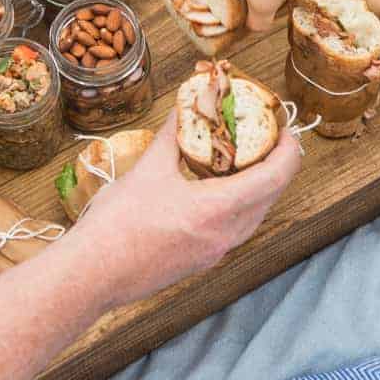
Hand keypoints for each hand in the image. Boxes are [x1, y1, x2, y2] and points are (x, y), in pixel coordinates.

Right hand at [72, 110, 301, 308]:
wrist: (92, 274)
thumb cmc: (118, 223)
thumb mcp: (148, 168)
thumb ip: (172, 134)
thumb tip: (186, 106)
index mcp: (218, 210)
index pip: (274, 178)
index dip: (288, 152)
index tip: (287, 131)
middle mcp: (224, 236)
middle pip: (269, 198)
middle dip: (275, 166)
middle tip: (269, 139)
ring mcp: (213, 253)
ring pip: (253, 216)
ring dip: (257, 187)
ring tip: (246, 160)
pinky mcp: (199, 261)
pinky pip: (233, 229)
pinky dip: (237, 204)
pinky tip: (217, 189)